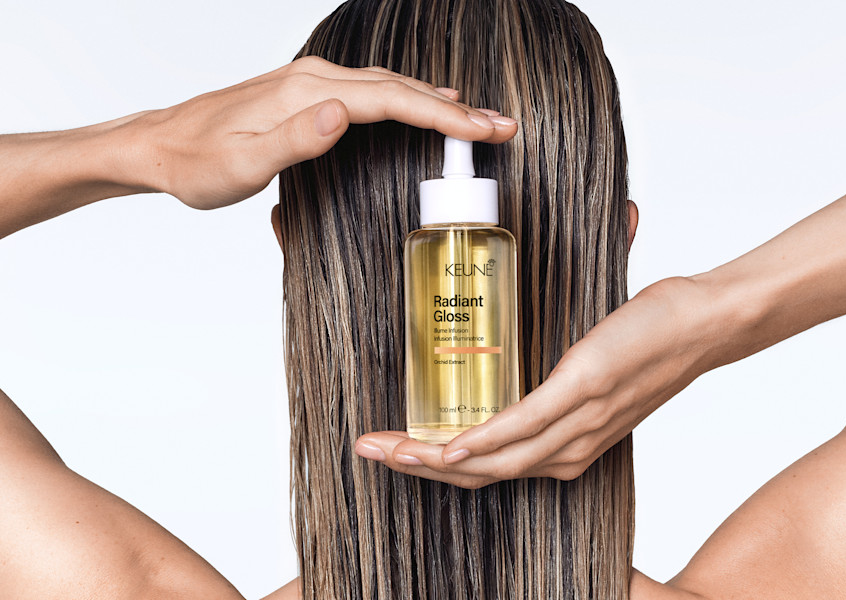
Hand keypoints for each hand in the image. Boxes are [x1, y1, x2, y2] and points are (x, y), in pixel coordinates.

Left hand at [116, 55, 517, 208]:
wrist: (161, 146)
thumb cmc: (198, 163)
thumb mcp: (241, 166)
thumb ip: (294, 140)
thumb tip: (342, 114)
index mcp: (309, 94)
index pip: (392, 100)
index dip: (444, 115)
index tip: (486, 128)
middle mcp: (316, 78)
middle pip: (401, 88)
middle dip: (456, 108)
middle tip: (502, 125)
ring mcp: (312, 81)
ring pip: (389, 85)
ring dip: (436, 100)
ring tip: (477, 117)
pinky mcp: (308, 92)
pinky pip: (372, 89)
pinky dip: (407, 97)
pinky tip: (422, 100)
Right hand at [354, 277, 722, 488]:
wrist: (704, 324)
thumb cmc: (649, 341)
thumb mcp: (593, 367)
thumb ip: (553, 361)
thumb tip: (516, 307)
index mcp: (568, 448)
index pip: (489, 469)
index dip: (435, 468)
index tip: (397, 451)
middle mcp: (569, 451)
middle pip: (478, 474)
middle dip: (415, 466)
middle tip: (370, 450)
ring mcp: (574, 427)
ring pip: (490, 460)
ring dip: (430, 458)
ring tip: (385, 448)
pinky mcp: (579, 394)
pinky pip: (519, 429)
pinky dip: (477, 442)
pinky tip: (443, 446)